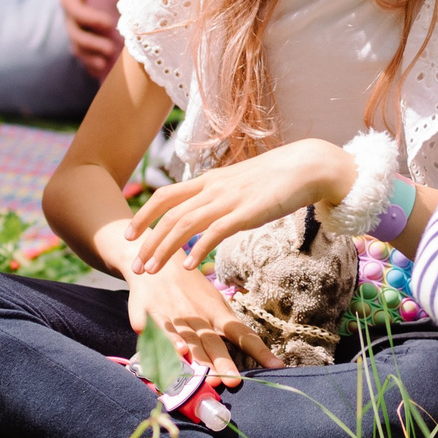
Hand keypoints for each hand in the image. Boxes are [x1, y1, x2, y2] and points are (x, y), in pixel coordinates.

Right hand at [60, 0, 121, 78]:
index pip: (74, 8)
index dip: (89, 18)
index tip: (108, 23)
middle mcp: (69, 14)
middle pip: (75, 33)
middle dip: (92, 43)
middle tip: (111, 49)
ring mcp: (75, 28)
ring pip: (77, 47)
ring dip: (91, 57)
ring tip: (106, 62)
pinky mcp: (82, 39)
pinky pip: (83, 56)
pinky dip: (90, 65)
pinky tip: (101, 71)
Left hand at [126, 138, 350, 273]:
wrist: (307, 166)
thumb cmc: (277, 178)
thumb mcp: (240, 185)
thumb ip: (222, 197)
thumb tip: (209, 215)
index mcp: (210, 180)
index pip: (166, 195)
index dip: (144, 214)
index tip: (129, 234)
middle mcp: (213, 188)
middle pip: (169, 214)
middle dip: (147, 240)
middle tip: (135, 266)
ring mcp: (229, 199)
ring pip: (185, 225)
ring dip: (164, 250)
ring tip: (151, 271)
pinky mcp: (247, 212)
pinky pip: (215, 232)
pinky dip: (199, 249)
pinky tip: (190, 267)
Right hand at [126, 256, 277, 385]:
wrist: (159, 259)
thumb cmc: (192, 289)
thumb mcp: (214, 302)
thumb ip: (228, 327)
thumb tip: (254, 349)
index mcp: (217, 313)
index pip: (242, 333)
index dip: (259, 350)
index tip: (277, 366)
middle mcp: (198, 315)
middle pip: (211, 342)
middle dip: (221, 362)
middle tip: (232, 381)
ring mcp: (174, 313)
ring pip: (185, 337)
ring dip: (194, 354)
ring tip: (200, 368)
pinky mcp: (150, 312)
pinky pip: (157, 325)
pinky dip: (164, 336)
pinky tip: (173, 348)